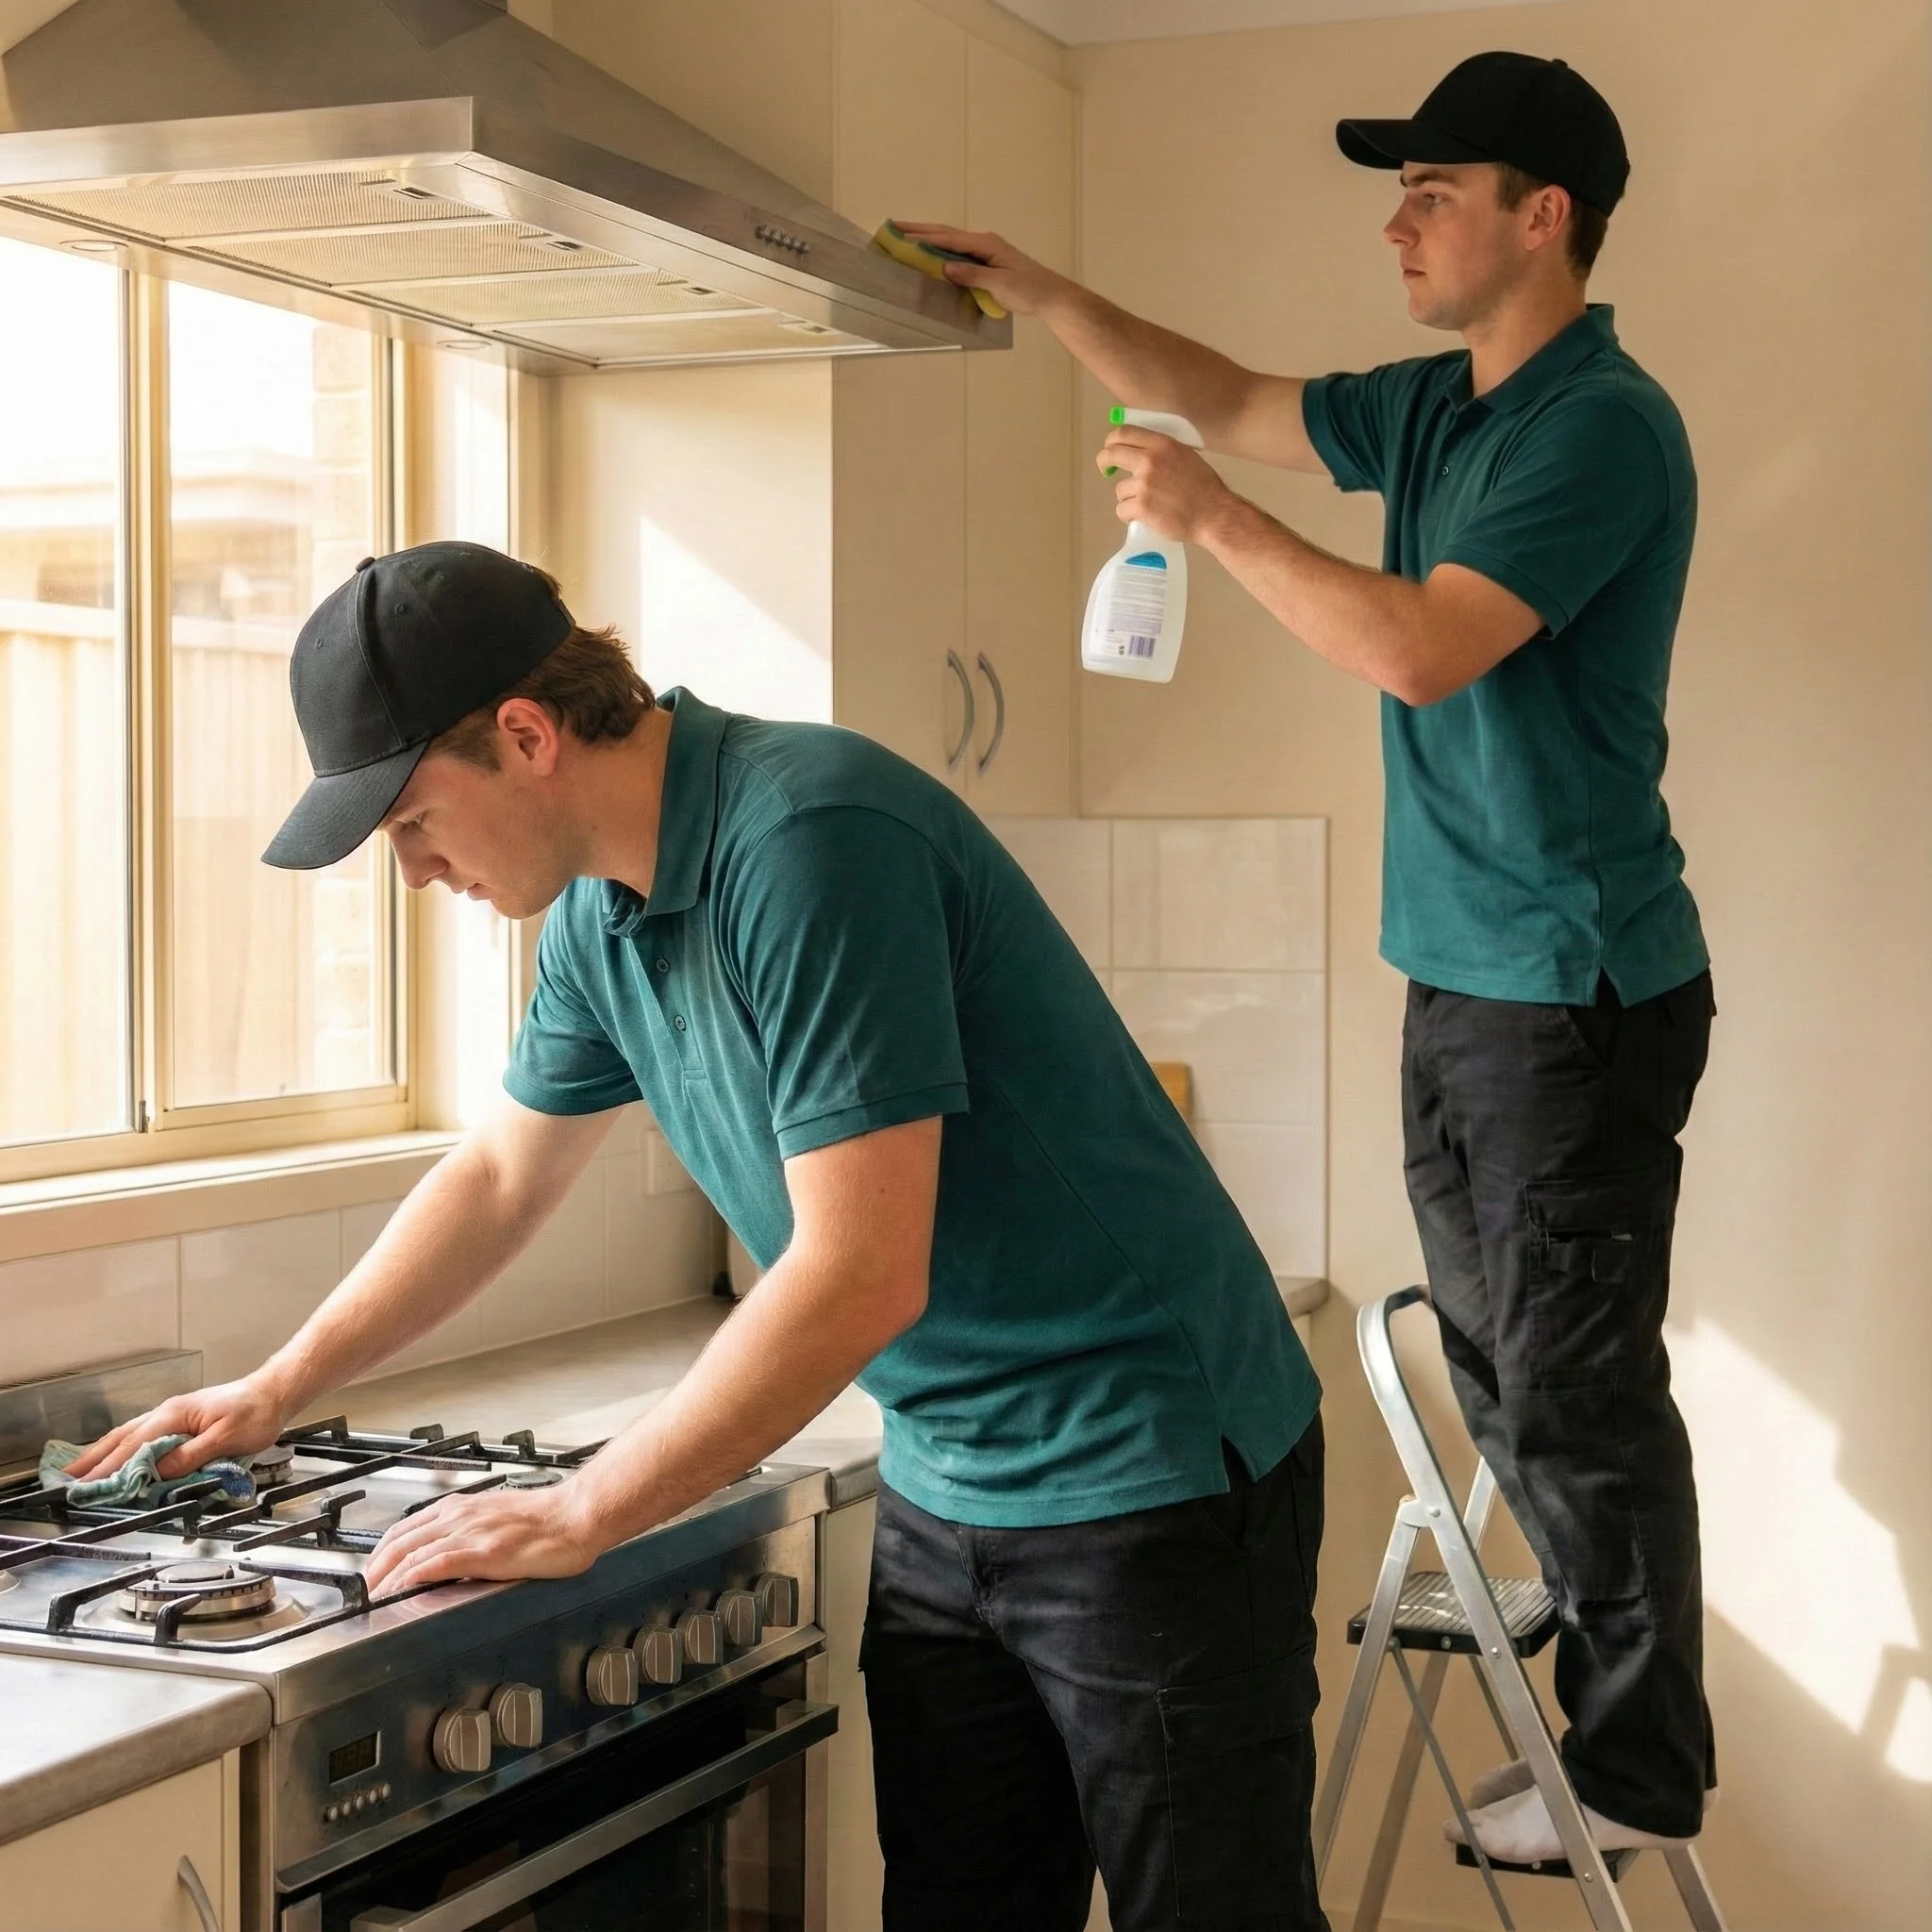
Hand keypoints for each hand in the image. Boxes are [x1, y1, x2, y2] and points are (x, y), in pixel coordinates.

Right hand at [61, 1375, 289, 1483]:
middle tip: (67, 1479)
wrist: (274, 1392)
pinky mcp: (182, 1421)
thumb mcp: (225, 1439)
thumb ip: (190, 1456)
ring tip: (83, 1471)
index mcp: (174, 1415)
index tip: (84, 1486)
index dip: (108, 1468)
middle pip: (123, 1437)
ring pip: (131, 1435)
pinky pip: (145, 1435)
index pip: (134, 1445)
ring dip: (105, 1453)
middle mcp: (167, 1412)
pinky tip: (120, 1457)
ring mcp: (173, 1415)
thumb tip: (157, 1472)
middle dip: (94, 1459)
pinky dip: (125, 1447)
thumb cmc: (255, 1414)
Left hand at [364, 1485, 605, 1595]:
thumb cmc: (547, 1521)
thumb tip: (450, 1557)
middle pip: (399, 1541)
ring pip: (410, 1553)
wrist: (575, 1516)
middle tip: (364, 1594)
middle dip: (375, 1570)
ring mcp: (470, 1532)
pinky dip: (411, 1578)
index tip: (373, 1574)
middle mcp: (459, 1515)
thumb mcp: (498, 1519)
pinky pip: (434, 1564)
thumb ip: (471, 1533)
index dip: (382, 1554)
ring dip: (387, 1578)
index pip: (406, 1529)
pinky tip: (402, 1591)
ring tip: (374, 1600)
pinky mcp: (482, 1552)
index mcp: (462, 1508)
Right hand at [889, 222, 1063, 316]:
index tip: (900, 236)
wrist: (1051, 296)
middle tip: (893, 226)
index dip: (923, 238)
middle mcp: (983, 242)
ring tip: (904, 237)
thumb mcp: (1000, 284)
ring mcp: (984, 251)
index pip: (948, 239)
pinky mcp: (986, 263)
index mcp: (985, 243)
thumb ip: (972, 275)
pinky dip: (940, 252)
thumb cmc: (1029, 289)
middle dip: (919, 230)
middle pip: (945, 233)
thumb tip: (944, 267)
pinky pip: (957, 254)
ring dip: (927, 239)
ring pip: (950, 242)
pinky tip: (929, 257)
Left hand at [1097, 425, 1234, 543]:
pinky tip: (1144, 518)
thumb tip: (1141, 451)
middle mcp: (1150, 460)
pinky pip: (1122, 510)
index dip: (1111, 442)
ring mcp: (1144, 484)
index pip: (1124, 433)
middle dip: (1104, 463)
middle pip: (1112, 454)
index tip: (1111, 450)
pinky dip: (1129, 516)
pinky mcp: (1141, 507)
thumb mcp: (1186, 456)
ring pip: (1119, 489)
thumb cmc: (1204, 488)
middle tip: (1106, 471)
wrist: (1213, 514)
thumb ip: (1163, 452)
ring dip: (1129, 499)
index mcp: (1162, 444)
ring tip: (1147, 506)